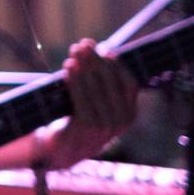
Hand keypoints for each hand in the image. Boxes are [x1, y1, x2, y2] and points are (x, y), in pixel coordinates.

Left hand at [42, 39, 137, 168]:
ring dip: (83, 68)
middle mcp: (121, 122)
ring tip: (74, 53)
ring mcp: (104, 128)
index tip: (105, 49)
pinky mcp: (86, 130)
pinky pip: (81, 100)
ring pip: (95, 90)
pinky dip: (74, 82)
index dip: (117, 65)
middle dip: (96, 61)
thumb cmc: (81, 118)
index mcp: (129, 114)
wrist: (64, 149)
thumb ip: (101, 80)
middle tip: (84, 45)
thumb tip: (95, 46)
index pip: (130, 84)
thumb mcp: (97, 102)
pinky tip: (68, 70)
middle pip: (110, 84)